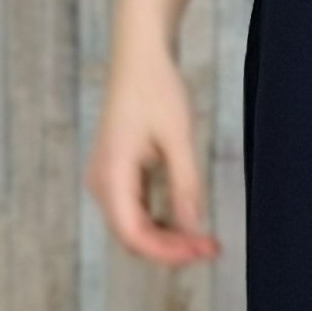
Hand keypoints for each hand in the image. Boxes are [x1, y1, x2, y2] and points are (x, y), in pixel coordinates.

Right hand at [84, 33, 221, 266]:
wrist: (139, 58)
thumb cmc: (157, 90)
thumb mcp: (178, 138)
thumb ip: (185, 185)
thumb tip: (192, 227)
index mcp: (111, 174)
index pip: (134, 235)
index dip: (168, 252)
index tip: (202, 251)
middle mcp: (101, 182)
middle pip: (132, 236)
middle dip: (170, 248)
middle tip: (211, 247)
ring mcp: (105, 179)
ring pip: (133, 226)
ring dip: (166, 237)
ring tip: (203, 239)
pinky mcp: (115, 174)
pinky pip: (134, 210)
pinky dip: (159, 221)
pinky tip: (186, 222)